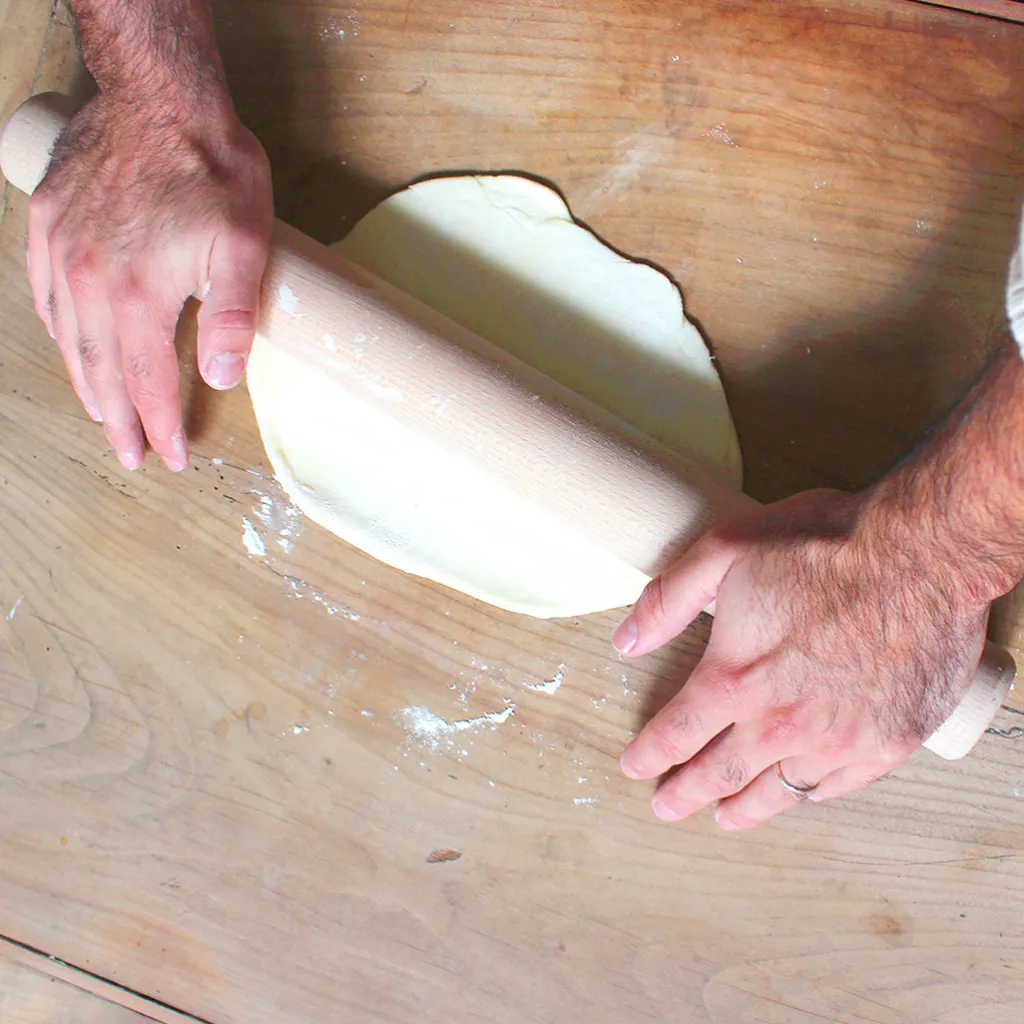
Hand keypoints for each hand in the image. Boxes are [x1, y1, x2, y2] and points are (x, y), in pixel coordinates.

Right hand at [26, 90, 272, 470]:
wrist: (159, 97)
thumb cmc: (210, 169)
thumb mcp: (243, 244)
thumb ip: (231, 315)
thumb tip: (221, 378)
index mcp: (138, 294)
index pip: (148, 382)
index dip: (161, 425)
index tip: (173, 456)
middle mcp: (89, 281)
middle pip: (102, 373)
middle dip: (119, 422)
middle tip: (131, 456)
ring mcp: (61, 252)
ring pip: (69, 340)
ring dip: (87, 385)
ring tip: (103, 417)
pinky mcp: (47, 224)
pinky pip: (45, 296)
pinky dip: (60, 333)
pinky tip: (71, 348)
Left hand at [612, 488, 989, 829]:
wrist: (922, 551)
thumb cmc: (821, 544)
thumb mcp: (723, 550)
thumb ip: (668, 600)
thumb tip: (625, 641)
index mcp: (735, 678)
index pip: (677, 733)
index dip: (649, 754)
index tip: (634, 767)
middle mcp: (782, 722)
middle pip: (720, 773)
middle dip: (685, 793)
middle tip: (665, 807)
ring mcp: (839, 739)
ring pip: (779, 790)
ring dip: (745, 806)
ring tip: (724, 817)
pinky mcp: (890, 741)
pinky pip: (840, 785)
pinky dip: (812, 793)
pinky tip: (801, 793)